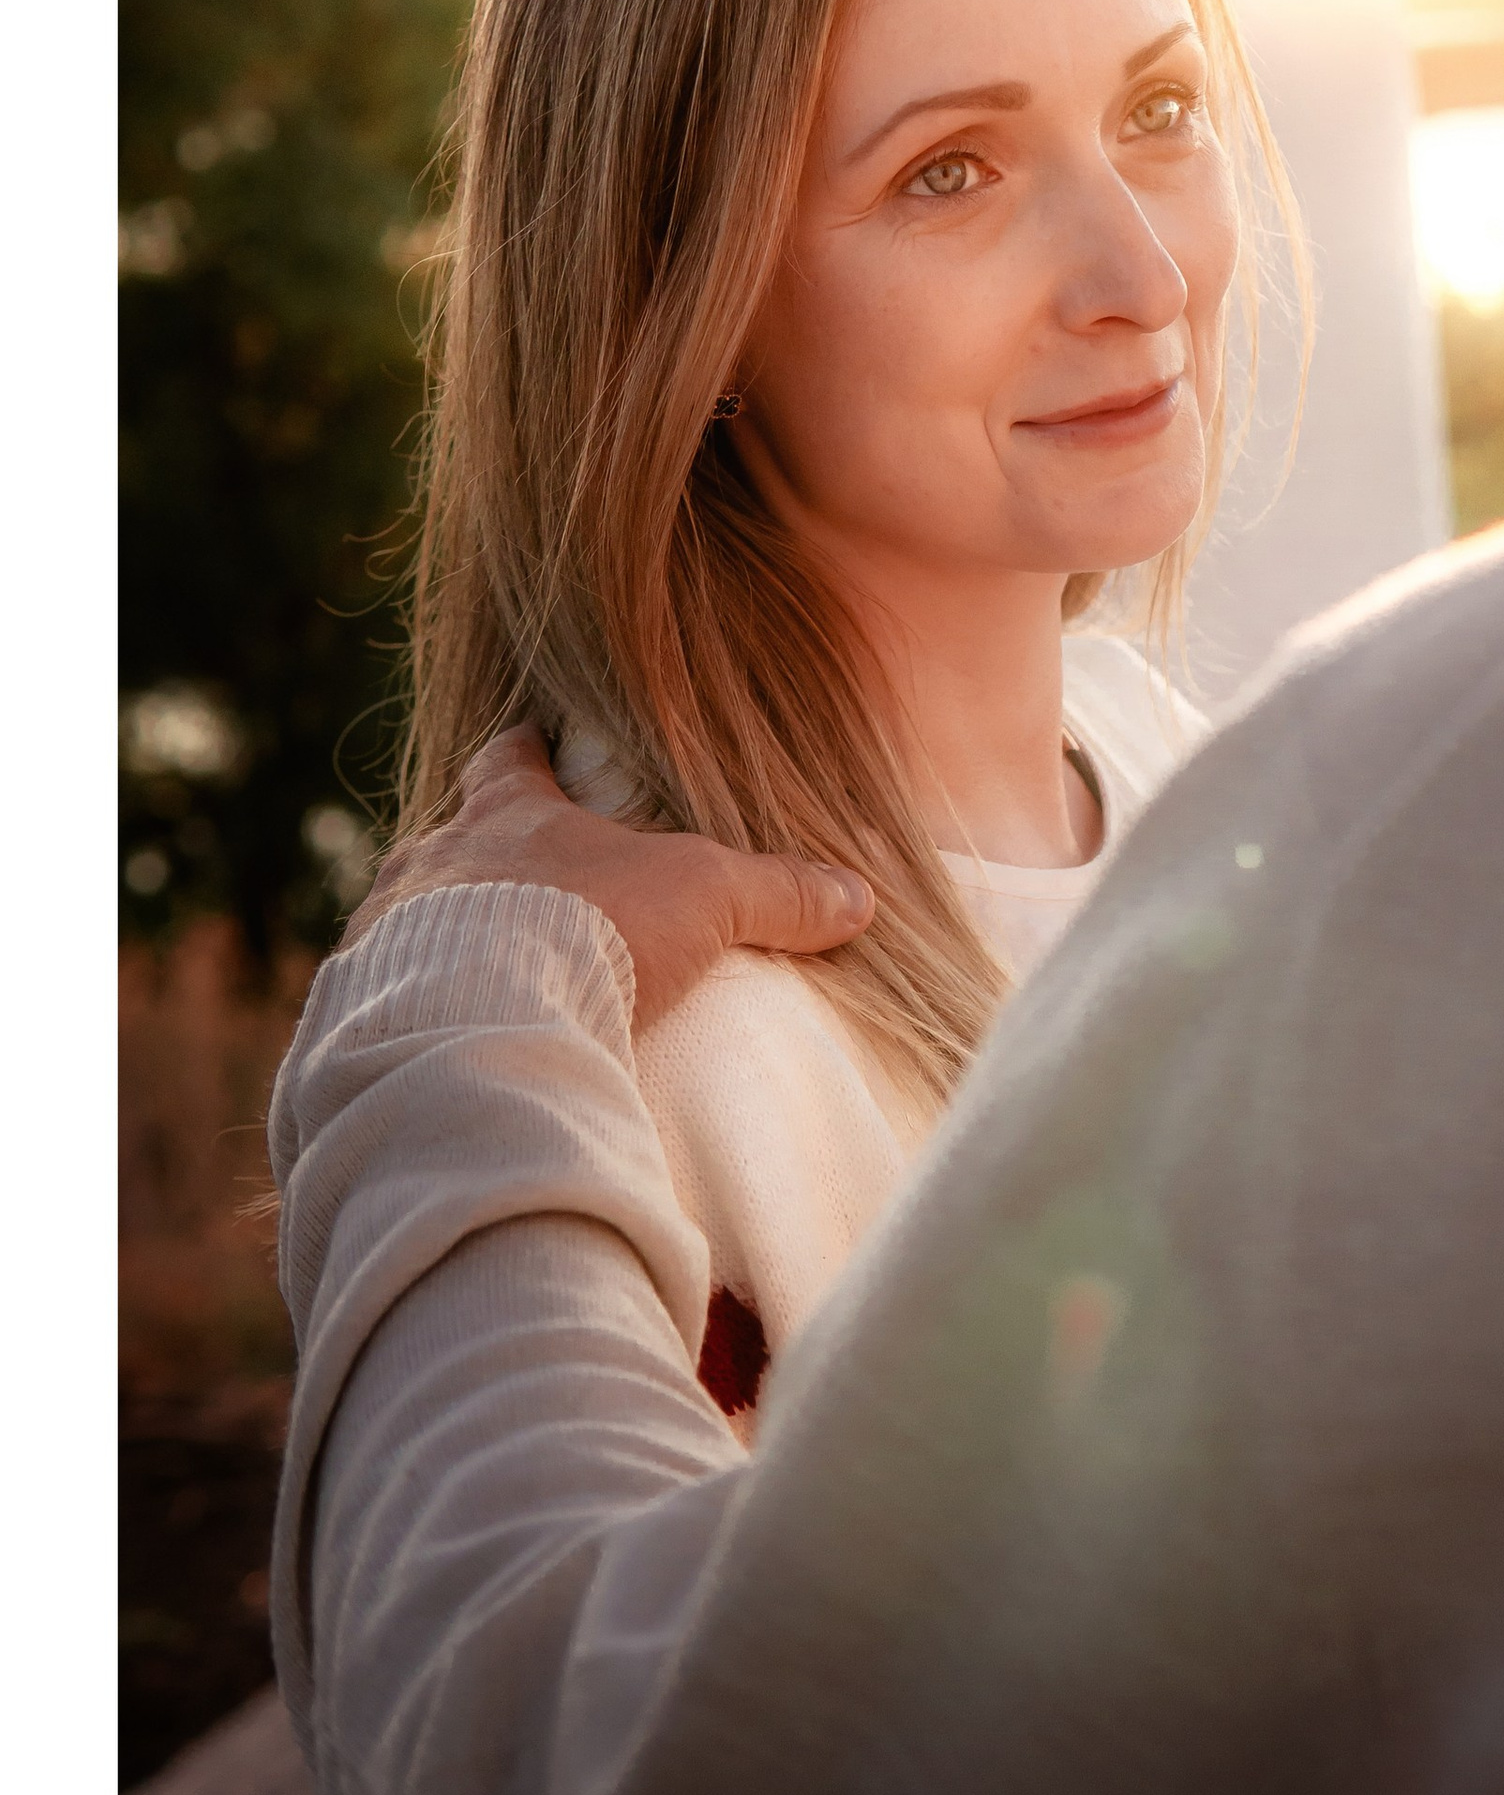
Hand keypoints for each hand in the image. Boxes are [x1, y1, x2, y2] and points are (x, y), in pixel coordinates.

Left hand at [347, 723, 875, 1032]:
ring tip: (478, 982)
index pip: (507, 760)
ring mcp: (384, 933)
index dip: (525, 753)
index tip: (534, 747)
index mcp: (505, 812)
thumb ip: (778, 894)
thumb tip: (856, 897)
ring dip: (437, 942)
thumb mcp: (704, 899)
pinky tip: (441, 1046)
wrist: (477, 1027)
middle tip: (515, 894)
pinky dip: (408, 1015)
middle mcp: (430, 860)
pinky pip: (378, 1002)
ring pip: (405, 920)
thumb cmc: (589, 929)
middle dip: (477, 863)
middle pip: (448, 841)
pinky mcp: (356, 1011)